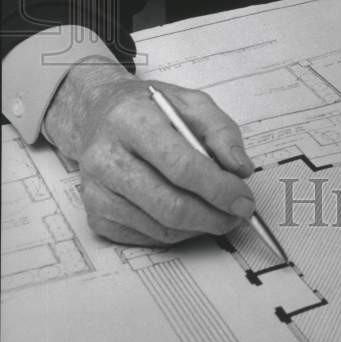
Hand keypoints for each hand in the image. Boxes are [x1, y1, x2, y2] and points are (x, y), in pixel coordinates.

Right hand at [43, 57, 255, 245]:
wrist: (97, 115)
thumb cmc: (147, 110)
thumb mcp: (190, 102)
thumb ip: (221, 131)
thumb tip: (240, 168)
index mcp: (131, 120)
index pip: (181, 165)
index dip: (218, 188)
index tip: (243, 198)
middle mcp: (106, 157)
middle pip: (170, 204)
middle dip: (213, 216)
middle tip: (237, 214)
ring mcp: (97, 191)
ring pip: (160, 227)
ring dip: (199, 227)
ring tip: (218, 213)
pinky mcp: (96, 216)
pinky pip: (146, 238)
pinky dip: (177, 233)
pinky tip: (188, 216)